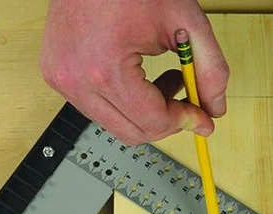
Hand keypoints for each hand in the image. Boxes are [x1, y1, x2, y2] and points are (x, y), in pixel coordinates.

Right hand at [40, 0, 228, 143]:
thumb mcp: (185, 21)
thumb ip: (210, 68)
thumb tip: (214, 108)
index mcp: (104, 68)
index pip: (153, 121)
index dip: (185, 122)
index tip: (203, 118)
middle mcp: (76, 80)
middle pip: (134, 133)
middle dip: (168, 123)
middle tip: (188, 103)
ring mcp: (62, 79)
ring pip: (117, 126)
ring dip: (148, 114)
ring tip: (167, 82)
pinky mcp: (57, 76)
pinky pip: (100, 110)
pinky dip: (128, 105)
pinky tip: (144, 80)